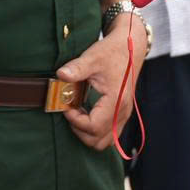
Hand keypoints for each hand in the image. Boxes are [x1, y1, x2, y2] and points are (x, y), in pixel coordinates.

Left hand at [55, 15, 148, 149]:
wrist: (130, 48)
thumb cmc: (112, 52)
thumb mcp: (92, 57)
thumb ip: (76, 68)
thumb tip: (60, 75)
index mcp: (116, 101)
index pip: (93, 127)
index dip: (75, 120)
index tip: (66, 106)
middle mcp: (123, 112)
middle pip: (98, 141)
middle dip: (79, 130)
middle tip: (70, 111)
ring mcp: (124, 115)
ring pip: (104, 142)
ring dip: (87, 132)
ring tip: (77, 113)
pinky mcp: (122, 114)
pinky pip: (109, 134)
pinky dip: (95, 130)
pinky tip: (85, 112)